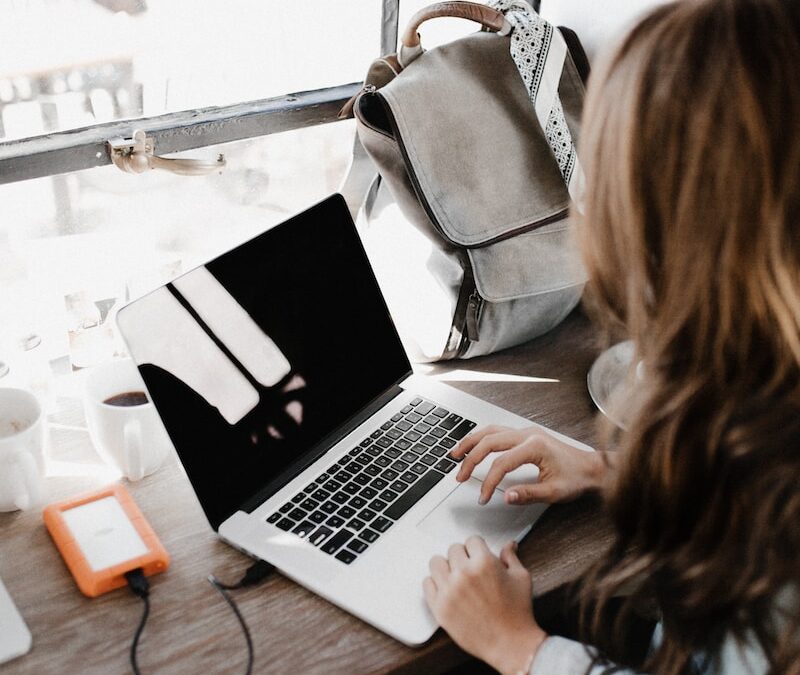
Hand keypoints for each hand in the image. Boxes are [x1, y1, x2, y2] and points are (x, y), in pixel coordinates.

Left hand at [423, 537, 546, 674]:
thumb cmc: (517, 613)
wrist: (510, 644)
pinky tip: (446, 589)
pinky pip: (427, 583)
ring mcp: (449, 590)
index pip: (472, 540)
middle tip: (470, 568)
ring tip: (455, 576)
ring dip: (446, 567)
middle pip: (453, 549)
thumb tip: (509, 545)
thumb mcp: (521, 578)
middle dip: (463, 556)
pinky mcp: (439, 607)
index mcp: (484, 562)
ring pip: (436, 563)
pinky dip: (435, 584)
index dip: (477, 548)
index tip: (478, 554)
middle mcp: (464, 573)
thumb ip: (510, 557)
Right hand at [451, 425, 608, 505]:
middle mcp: (528, 434)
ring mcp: (526, 432)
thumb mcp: (554, 492)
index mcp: (534, 446)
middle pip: (489, 441)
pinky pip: (497, 431)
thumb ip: (528, 494)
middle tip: (459, 476)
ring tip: (456, 455)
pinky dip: (482, 438)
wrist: (592, 467)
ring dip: (471, 442)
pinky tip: (474, 446)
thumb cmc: (577, 478)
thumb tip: (506, 496)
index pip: (501, 463)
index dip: (488, 482)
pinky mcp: (526, 434)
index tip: (483, 497)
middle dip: (471, 459)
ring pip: (490, 431)